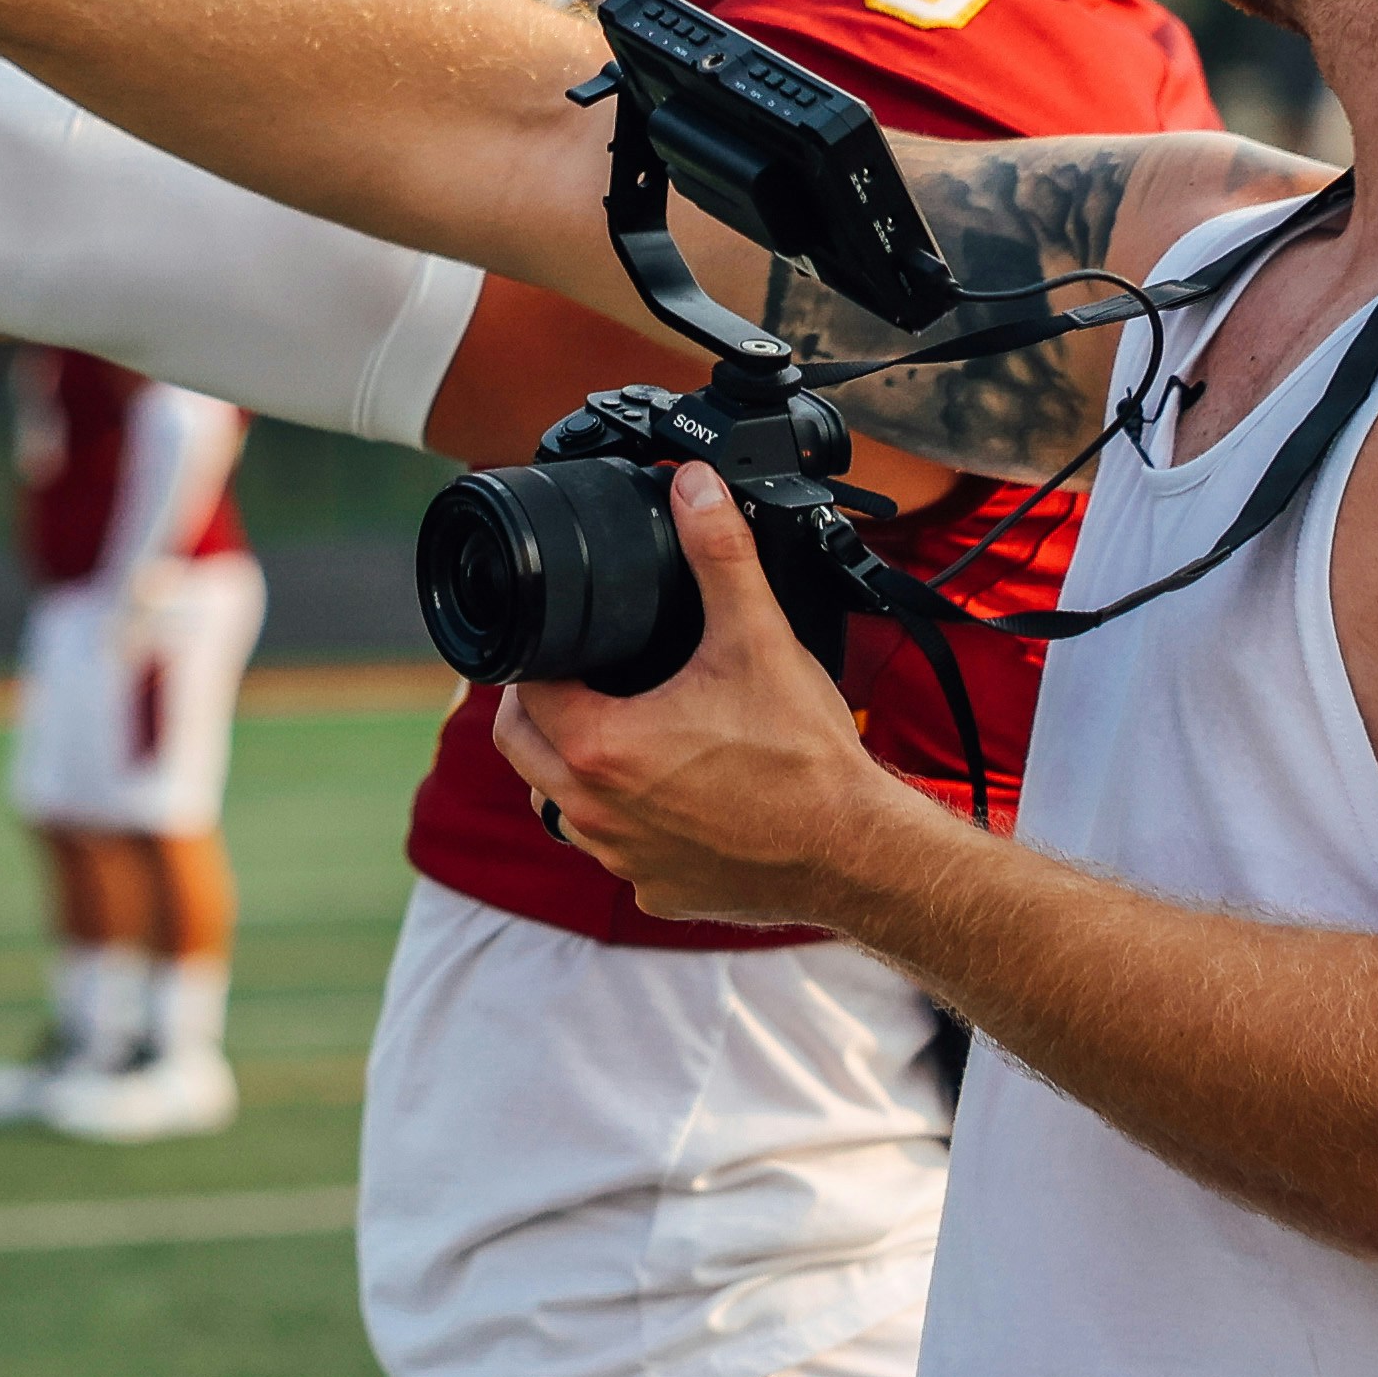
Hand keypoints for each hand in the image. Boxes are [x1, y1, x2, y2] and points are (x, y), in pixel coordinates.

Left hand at [489, 469, 940, 928]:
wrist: (856, 853)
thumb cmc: (804, 758)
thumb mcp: (757, 638)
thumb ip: (718, 553)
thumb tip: (694, 486)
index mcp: (600, 747)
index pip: (524, 692)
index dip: (538, 658)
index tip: (565, 642)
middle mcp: (593, 813)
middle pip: (522, 750)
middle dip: (541, 708)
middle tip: (580, 675)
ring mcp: (622, 859)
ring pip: (560, 804)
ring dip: (573, 768)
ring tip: (621, 728)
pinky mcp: (655, 890)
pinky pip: (615, 849)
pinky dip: (627, 819)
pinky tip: (668, 792)